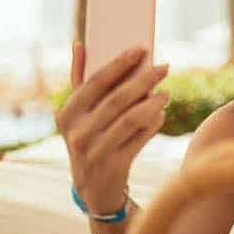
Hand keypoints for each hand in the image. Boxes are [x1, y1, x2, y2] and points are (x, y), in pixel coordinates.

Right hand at [55, 42, 169, 213]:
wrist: (93, 188)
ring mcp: (95, 152)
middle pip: (117, 99)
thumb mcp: (78, 115)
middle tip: (164, 67)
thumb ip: (79, 80)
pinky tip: (161, 113)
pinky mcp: (114, 166)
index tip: (141, 48)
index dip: (119, 63)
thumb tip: (80, 44)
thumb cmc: (89, 139)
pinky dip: (152, 124)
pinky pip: (139, 139)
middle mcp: (78, 133)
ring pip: (131, 119)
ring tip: (166, 92)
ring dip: (153, 103)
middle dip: (144, 80)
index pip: (95, 82)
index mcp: (67, 114)